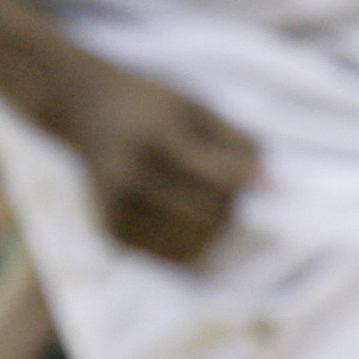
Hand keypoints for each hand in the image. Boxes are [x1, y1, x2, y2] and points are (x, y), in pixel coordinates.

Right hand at [44, 54, 258, 263]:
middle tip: (231, 190)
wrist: (82, 105)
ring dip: (216, 228)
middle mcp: (130, 176)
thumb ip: (241, 145)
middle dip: (233, 207)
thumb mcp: (198, 107)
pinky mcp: (109, 230)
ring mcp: (116, 207)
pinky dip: (191, 242)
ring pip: (193, 242)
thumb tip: (276, 191)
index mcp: (156, 139)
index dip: (250, 186)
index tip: (273, 187)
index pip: (218, 179)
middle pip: (210, 215)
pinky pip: (170, 253)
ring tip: (209, 201)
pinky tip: (186, 216)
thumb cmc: (153, 105)